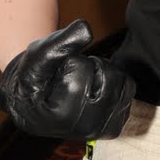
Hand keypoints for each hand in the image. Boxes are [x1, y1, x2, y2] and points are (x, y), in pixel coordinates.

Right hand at [0, 19, 133, 140]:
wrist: (33, 105)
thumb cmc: (31, 80)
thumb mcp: (35, 57)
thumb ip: (58, 42)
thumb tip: (86, 28)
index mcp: (62, 117)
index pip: (81, 68)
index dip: (69, 61)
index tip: (56, 74)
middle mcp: (86, 128)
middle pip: (107, 74)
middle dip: (89, 66)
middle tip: (70, 76)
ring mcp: (102, 130)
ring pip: (121, 80)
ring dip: (103, 73)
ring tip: (81, 82)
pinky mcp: (114, 127)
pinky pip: (128, 90)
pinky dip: (114, 83)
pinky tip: (93, 91)